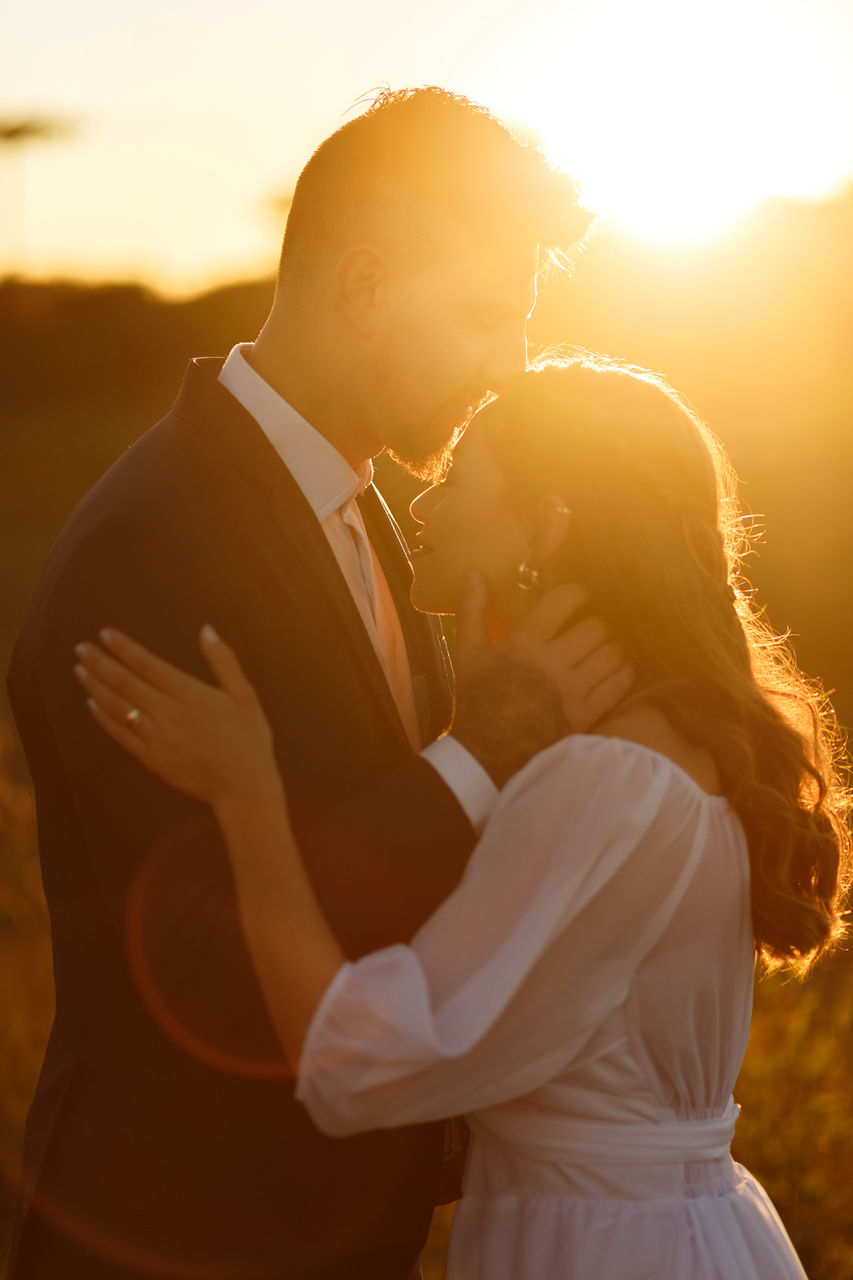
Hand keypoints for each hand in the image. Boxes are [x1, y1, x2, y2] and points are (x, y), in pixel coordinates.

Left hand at [73, 626, 279, 805]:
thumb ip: (223, 660)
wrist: (243, 787)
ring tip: (80, 670)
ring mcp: (156, 736)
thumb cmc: (249, 740)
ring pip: (118, 706)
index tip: (105, 634)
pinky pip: (120, 734)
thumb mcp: (244, 695)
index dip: (124, 648)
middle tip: (81, 648)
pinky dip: (104, 717)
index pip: (148, 664)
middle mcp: (168, 712)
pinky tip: (93, 704)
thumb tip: (206, 629)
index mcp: (190, 693)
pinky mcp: (151, 758)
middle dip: (100, 663)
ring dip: (96, 686)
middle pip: (125, 682)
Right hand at [455, 573, 632, 731]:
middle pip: (596, 627)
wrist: (486, 753)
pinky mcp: (586, 714)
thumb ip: (471, 610)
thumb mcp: (468, 653)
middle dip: (598, 623)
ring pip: (612, 653)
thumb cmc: (477, 700)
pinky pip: (619, 684)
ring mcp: (572, 689)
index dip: (579, 593)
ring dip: (614, 647)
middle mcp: (552, 662)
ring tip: (607, 648)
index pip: (564, 601)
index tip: (581, 596)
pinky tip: (618, 670)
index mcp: (524, 642)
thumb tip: (473, 573)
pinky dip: (624, 672)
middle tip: (594, 628)